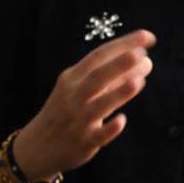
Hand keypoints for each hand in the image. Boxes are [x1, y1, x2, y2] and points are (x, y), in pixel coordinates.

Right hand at [13, 29, 156, 180]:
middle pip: (97, 77)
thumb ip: (110, 76)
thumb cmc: (66, 110)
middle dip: (119, 64)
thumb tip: (143, 60)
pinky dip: (109, 128)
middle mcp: (73, 96)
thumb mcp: (79, 89)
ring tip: (139, 81)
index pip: (99, 56)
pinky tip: (122, 120)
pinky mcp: (83, 143)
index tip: (146, 36)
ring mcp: (78, 120)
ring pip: (99, 105)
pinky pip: (98, 136)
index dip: (123, 44)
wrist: (37, 146)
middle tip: (142, 54)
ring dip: (118, 93)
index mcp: (72, 78)